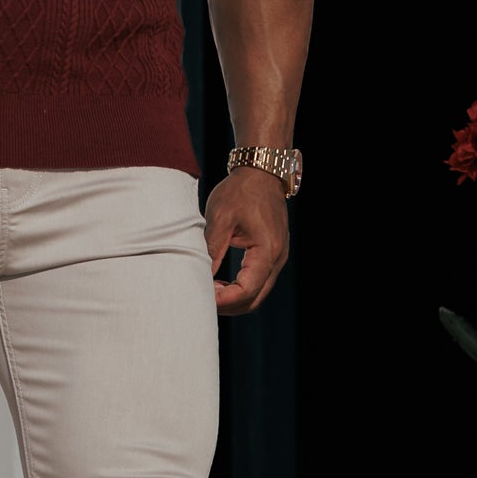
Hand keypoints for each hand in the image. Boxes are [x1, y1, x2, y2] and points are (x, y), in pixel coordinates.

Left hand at [205, 163, 290, 315]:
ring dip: (233, 298)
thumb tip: (198, 277)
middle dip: (227, 305)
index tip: (201, 296)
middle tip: (201, 298)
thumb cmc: (241, 191)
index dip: (223, 300)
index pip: (246, 291)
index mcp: (267, 251)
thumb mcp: (221, 219)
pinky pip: (258, 281)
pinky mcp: (272, 254)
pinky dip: (240, 288)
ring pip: (257, 294)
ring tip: (208, 290)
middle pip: (254, 300)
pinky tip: (220, 282)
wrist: (261, 171)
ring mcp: (278, 257)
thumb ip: (211, 250)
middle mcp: (277, 258)